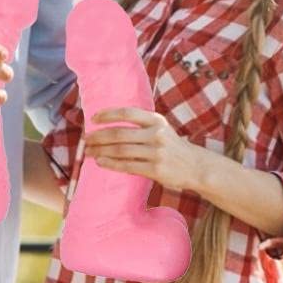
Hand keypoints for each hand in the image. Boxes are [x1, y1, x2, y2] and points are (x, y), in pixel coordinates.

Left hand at [85, 107, 200, 191]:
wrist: (196, 166)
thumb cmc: (173, 147)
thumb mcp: (161, 129)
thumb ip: (141, 125)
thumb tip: (110, 125)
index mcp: (156, 120)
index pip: (127, 113)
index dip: (108, 114)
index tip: (93, 118)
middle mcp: (156, 134)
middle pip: (120, 134)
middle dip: (99, 136)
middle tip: (86, 139)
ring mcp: (156, 152)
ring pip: (121, 150)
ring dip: (101, 151)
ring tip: (89, 152)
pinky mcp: (155, 169)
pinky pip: (127, 166)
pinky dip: (111, 163)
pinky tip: (101, 162)